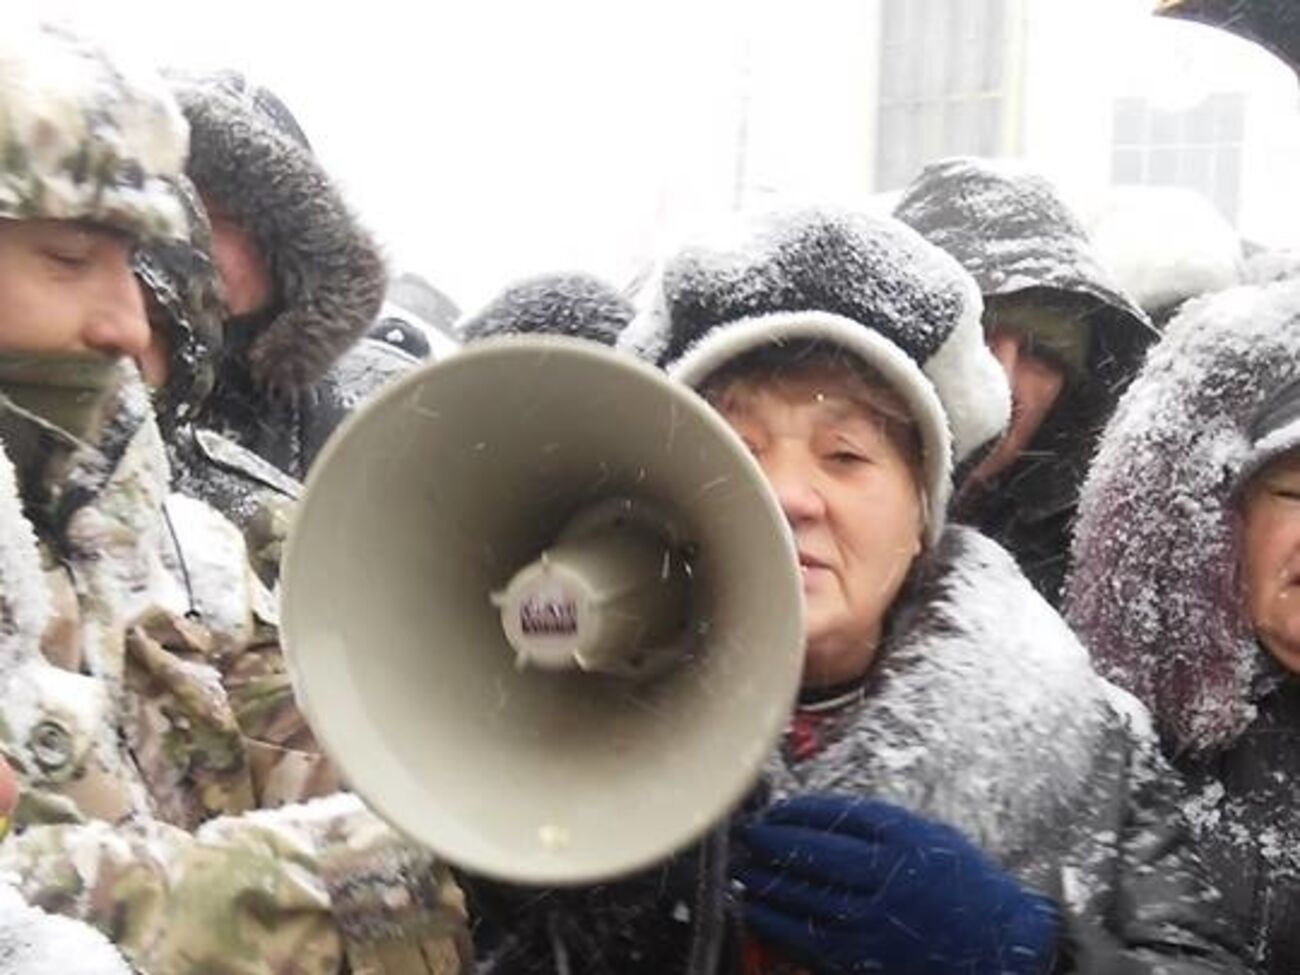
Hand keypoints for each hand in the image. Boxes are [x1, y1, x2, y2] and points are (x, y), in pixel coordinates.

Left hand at [733, 795, 1058, 973]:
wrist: (1004, 943)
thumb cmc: (965, 883)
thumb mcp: (928, 835)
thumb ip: (877, 825)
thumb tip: (817, 817)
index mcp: (902, 838)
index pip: (834, 815)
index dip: (795, 811)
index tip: (774, 809)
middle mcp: (886, 876)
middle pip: (811, 853)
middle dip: (770, 842)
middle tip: (746, 834)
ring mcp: (874, 919)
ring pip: (804, 895)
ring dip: (764, 881)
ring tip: (742, 868)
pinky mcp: (866, 956)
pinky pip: (809, 937)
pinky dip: (775, 922)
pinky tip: (755, 909)